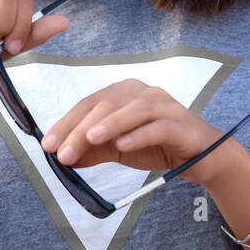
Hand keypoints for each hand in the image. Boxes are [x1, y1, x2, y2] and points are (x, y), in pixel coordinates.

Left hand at [40, 80, 230, 185]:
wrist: (201, 154)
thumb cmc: (158, 145)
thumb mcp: (119, 148)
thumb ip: (94, 149)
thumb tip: (63, 157)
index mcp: (126, 93)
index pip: (91, 103)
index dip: (67, 122)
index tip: (48, 145)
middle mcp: (145, 93)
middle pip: (108, 104)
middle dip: (81, 128)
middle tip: (62, 152)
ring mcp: (165, 106)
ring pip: (134, 110)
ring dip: (110, 124)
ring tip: (90, 140)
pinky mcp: (181, 124)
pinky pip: (158, 126)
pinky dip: (139, 134)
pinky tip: (123, 145)